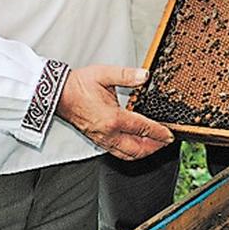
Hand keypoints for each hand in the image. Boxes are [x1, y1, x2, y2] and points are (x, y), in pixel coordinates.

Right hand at [55, 65, 173, 159]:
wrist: (59, 95)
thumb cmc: (78, 85)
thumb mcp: (104, 74)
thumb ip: (127, 75)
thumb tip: (144, 75)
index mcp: (113, 118)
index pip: (142, 128)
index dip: (159, 132)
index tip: (170, 134)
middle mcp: (108, 133)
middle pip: (137, 148)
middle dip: (155, 147)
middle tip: (166, 142)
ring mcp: (102, 139)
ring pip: (127, 155)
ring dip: (143, 153)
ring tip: (155, 145)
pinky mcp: (98, 140)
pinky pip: (117, 153)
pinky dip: (130, 153)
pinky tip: (135, 146)